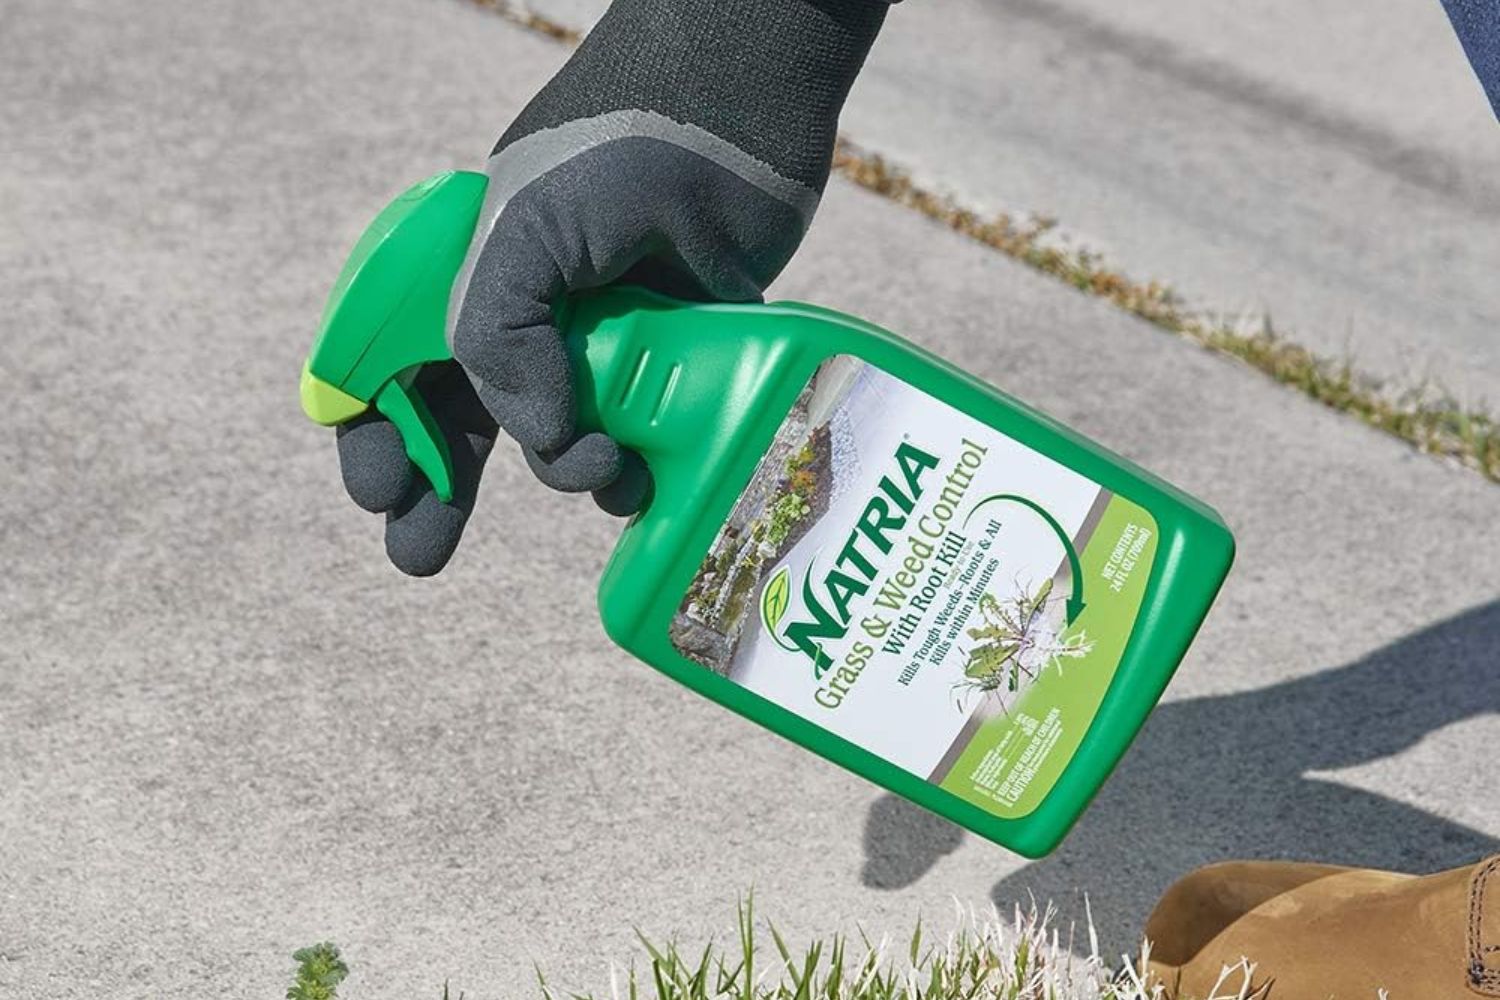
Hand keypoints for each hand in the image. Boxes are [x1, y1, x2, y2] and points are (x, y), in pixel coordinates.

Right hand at [340, 0, 889, 575]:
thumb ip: (499, 341)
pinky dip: (635, 467)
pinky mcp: (677, 354)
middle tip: (421, 556)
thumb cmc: (615, 147)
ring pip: (561, 436)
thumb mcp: (521, 235)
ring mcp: (604, 336)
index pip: (399, 369)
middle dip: (441, 490)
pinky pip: (643, 432)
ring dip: (566, 474)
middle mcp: (532, 312)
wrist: (739, 104)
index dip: (382, 436)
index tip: (382, 496)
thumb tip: (540, 438)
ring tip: (600, 472)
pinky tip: (639, 479)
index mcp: (470, 275)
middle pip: (467, 419)